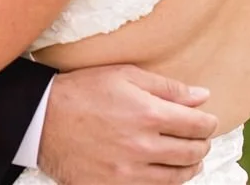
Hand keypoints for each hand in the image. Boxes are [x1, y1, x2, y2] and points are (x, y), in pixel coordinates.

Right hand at [36, 65, 217, 184]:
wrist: (42, 120)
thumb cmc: (83, 91)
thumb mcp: (124, 75)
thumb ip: (167, 87)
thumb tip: (202, 97)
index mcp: (148, 114)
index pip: (198, 125)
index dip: (208, 123)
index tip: (207, 121)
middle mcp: (143, 146)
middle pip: (192, 153)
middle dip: (202, 144)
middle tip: (199, 139)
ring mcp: (129, 172)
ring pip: (177, 176)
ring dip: (189, 166)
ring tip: (188, 158)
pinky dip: (165, 180)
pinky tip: (163, 170)